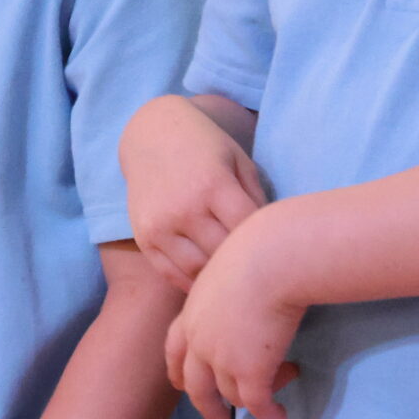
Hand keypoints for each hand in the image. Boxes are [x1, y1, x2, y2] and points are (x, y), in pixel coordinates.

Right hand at [120, 96, 267, 292]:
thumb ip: (256, 198)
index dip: (264, 241)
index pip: (247, 230)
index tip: (274, 246)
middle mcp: (184, 208)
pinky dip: (193, 283)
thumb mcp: (238, 160)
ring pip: (199, 271)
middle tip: (261, 268)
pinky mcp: (144, 238)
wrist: (150, 135)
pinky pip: (172, 275)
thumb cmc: (204, 146)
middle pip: (225, 255)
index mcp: (213, 184)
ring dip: (219, 277)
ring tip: (235, 277)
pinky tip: (209, 279)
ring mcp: (160, 226)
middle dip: (244, 262)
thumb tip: (271, 240)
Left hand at [164, 209, 303, 418]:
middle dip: (206, 406)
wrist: (272, 259)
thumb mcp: (228, 268)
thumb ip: (228, 290)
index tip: (180, 384)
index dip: (178, 369)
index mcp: (191, 312)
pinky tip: (279, 414)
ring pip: (231, 396)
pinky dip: (268, 412)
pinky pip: (257, 403)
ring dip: (252, 399)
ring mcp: (222, 360)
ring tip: (273, 396)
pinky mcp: (251, 372)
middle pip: (194, 385)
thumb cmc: (258, 249)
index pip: (174, 348)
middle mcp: (200, 341)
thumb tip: (245, 293)